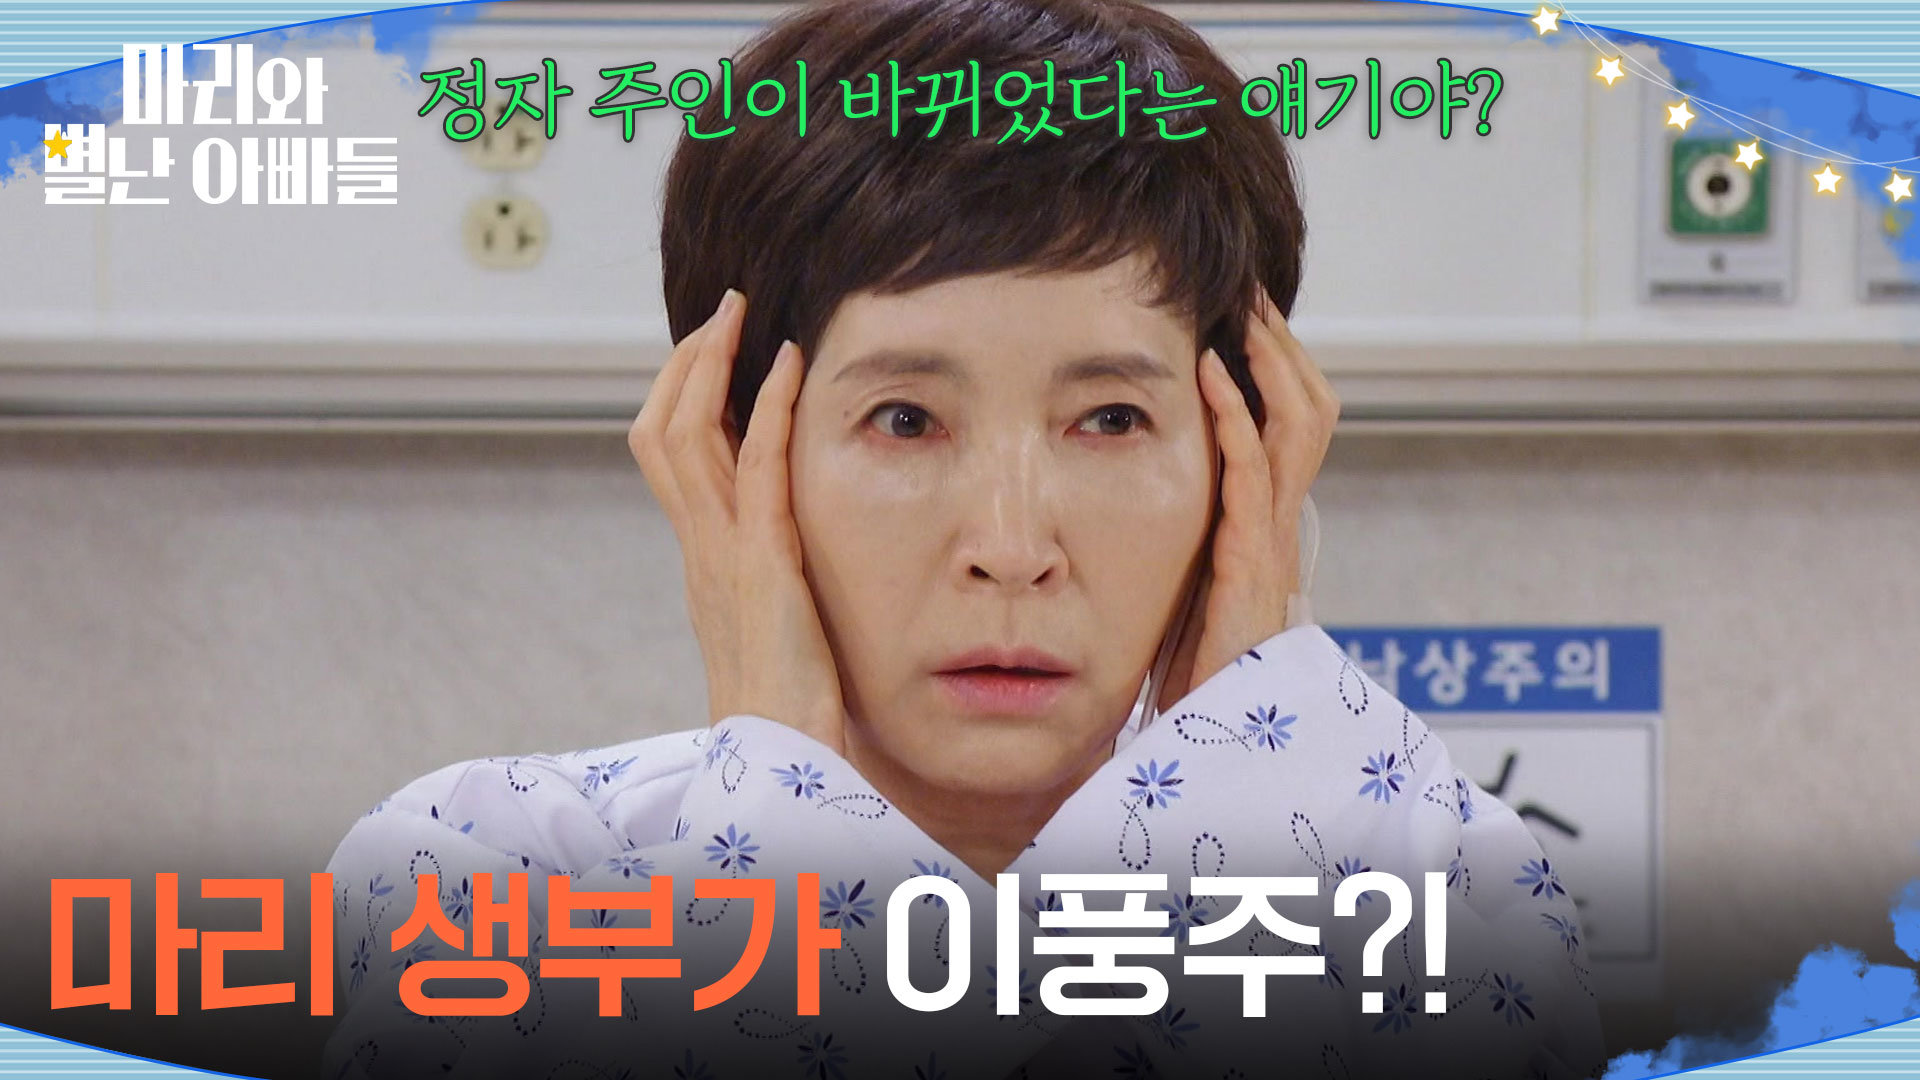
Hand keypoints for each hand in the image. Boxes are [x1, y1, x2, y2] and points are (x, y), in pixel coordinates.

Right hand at [627, 289, 846, 754]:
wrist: (778, 762)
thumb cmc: (787, 704)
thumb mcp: (773, 624)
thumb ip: (772, 578)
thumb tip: (794, 547)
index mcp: (701, 558)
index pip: (669, 457)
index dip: (683, 395)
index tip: (714, 348)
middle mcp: (699, 548)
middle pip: (658, 432)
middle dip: (684, 363)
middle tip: (721, 314)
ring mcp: (721, 553)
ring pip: (684, 436)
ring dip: (711, 365)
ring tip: (739, 317)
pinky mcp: (760, 563)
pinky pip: (754, 468)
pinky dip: (767, 406)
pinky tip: (788, 364)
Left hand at [1156, 288, 1339, 709]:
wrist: (1207, 745)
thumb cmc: (1191, 670)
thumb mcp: (1192, 583)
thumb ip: (1189, 536)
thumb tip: (1148, 484)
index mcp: (1266, 525)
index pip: (1290, 424)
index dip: (1276, 365)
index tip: (1241, 311)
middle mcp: (1279, 527)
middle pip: (1310, 410)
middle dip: (1282, 345)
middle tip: (1249, 290)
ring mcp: (1271, 545)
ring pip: (1297, 429)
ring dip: (1269, 362)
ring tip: (1240, 310)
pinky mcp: (1250, 569)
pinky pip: (1253, 478)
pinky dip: (1237, 419)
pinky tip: (1212, 376)